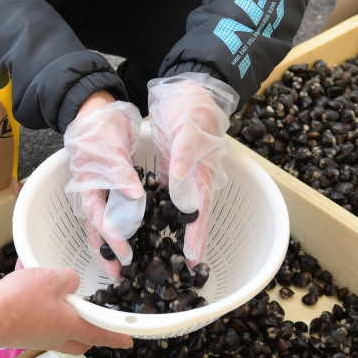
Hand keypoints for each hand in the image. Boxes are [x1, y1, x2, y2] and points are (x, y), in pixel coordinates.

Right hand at [0, 268, 132, 352]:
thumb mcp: (53, 278)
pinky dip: (38, 302)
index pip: (100, 333)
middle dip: (88, 329)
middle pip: (79, 338)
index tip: (128, 340)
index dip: (116, 336)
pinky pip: (37, 317)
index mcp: (70, 326)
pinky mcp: (22, 330)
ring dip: (61, 310)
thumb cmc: (19, 302)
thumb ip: (69, 278)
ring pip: (58, 327)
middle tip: (90, 315)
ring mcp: (37, 336)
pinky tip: (27, 280)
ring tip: (53, 286)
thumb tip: (70, 282)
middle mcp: (55, 337)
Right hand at [63, 99, 145, 279]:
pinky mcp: (111, 189)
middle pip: (97, 231)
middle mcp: (92, 195)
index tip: (126, 256)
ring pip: (105, 226)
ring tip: (127, 266)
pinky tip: (137, 237)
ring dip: (114, 245)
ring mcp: (100, 193)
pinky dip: (125, 226)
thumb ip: (121, 174)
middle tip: (121, 276)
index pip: (99, 220)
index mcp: (87, 187)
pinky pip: (116, 212)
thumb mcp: (109, 148)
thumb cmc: (98, 127)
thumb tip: (135, 198)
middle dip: (107, 254)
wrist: (95, 110)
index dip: (112, 240)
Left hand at [147, 73, 238, 264]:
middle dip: (190, 244)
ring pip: (183, 210)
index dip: (197, 234)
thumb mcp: (188, 125)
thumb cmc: (190, 104)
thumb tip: (181, 182)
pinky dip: (165, 213)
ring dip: (179, 233)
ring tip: (172, 258)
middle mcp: (195, 177)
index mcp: (202, 170)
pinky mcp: (174, 168)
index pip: (200, 209)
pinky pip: (171, 196)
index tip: (192, 257)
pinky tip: (156, 226)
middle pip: (194, 216)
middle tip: (184, 271)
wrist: (190, 86)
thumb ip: (186, 153)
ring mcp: (185, 174)